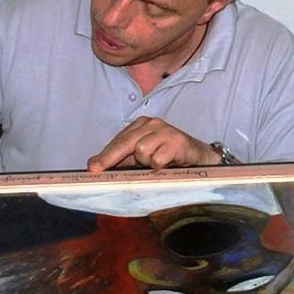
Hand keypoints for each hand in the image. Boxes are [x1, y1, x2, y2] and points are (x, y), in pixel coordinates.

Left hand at [87, 116, 220, 171]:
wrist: (200, 157)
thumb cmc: (169, 156)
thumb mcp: (144, 157)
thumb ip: (122, 159)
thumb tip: (95, 164)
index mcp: (141, 125)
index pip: (119, 141)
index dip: (105, 156)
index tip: (93, 168)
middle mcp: (152, 124)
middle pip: (125, 143)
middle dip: (110, 158)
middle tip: (97, 170)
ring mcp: (165, 130)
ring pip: (141, 150)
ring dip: (147, 163)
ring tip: (157, 164)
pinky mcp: (176, 141)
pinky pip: (158, 159)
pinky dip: (160, 166)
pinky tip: (168, 165)